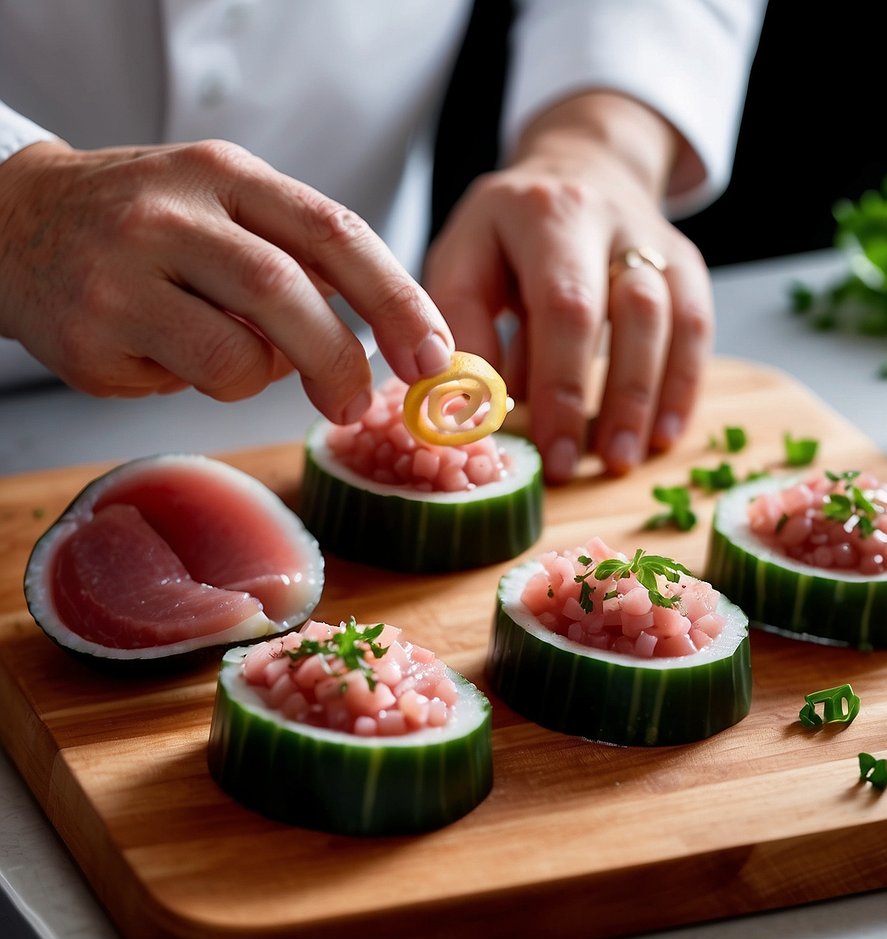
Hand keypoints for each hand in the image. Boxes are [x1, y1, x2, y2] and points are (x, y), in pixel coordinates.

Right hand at [0, 139, 453, 421]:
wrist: (14, 222)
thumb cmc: (145, 226)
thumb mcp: (225, 206)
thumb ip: (299, 257)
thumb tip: (385, 334)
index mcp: (226, 176)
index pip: (334, 233)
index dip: (396, 300)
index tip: (433, 354)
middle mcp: (173, 213)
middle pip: (287, 292)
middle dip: (340, 360)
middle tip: (358, 403)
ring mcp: (125, 273)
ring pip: (237, 357)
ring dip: (258, 375)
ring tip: (228, 355)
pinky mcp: (93, 335)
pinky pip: (185, 384)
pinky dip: (201, 384)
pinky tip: (165, 355)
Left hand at [424, 91, 712, 481]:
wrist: (577, 167)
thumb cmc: (506, 235)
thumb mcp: (462, 260)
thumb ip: (462, 325)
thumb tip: (474, 406)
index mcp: (545, 214)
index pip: (565, 305)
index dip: (562, 384)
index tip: (549, 449)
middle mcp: (611, 220)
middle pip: (634, 311)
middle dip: (615, 398)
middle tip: (588, 463)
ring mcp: (656, 239)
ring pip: (675, 320)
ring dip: (651, 398)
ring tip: (623, 458)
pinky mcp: (685, 263)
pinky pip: (698, 326)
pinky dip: (684, 385)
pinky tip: (664, 434)